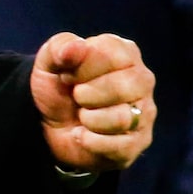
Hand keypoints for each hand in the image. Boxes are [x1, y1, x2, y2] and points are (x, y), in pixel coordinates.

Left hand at [33, 32, 154, 173]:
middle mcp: (142, 80)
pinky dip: (90, 142)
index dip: (81, 69)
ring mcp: (145, 113)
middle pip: (123, 87)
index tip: (68, 76)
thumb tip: (76, 47)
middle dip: (86, 95)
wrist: (49, 126)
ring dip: (89, 120)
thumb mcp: (48, 64)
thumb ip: (58, 48)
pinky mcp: (138, 142)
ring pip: (122, 118)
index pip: (110, 55)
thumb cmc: (58, 88)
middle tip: (76, 97)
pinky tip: (82, 135)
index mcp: (125, 53)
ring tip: (82, 116)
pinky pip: (119, 146)